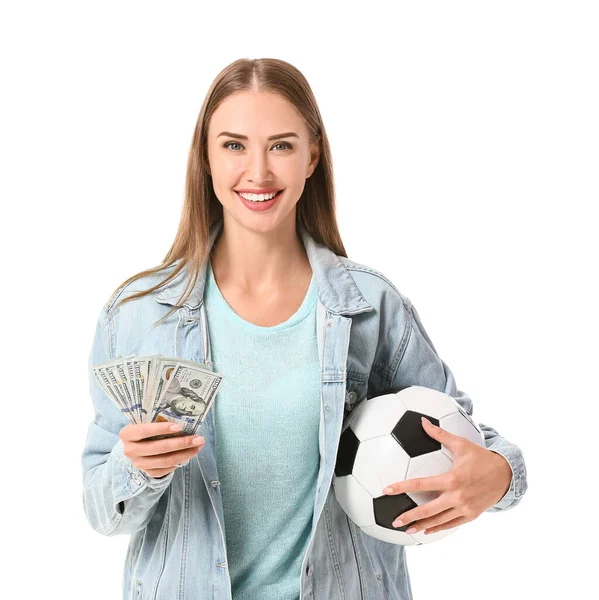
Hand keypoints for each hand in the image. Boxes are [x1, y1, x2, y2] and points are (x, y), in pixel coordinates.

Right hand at [119, 422, 205, 478]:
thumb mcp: (145, 421)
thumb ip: (158, 420)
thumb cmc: (144, 428)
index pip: (145, 431)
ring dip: (184, 454)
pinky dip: (177, 463)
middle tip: (198, 438)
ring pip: (164, 461)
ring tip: (198, 446)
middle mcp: (130, 450)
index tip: (180, 426)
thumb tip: (183, 418)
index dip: (162, 429)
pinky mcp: (146, 472)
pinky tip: (187, 456)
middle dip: (181, 443)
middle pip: (159, 448)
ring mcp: (137, 463)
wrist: (134, 445)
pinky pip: (164, 470)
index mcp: (127, 434)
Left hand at [383, 416, 511, 534]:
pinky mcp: (471, 515)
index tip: (386, 490)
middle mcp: (457, 496)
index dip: (402, 487)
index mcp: (452, 479)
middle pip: (428, 509)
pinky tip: (426, 531)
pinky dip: (438, 528)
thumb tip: (422, 421)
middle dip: (410, 516)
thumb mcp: (461, 444)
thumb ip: (439, 434)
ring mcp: (465, 508)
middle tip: (394, 520)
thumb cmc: (481, 458)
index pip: (421, 484)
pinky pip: (451, 524)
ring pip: (439, 520)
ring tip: (407, 529)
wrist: (506, 475)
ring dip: (422, 525)